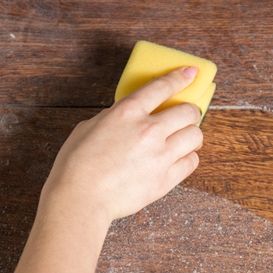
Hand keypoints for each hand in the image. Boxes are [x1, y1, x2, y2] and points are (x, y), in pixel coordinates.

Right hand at [42, 66, 203, 222]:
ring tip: (184, 140)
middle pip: (188, 112)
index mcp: (127, 112)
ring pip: (196, 136)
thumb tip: (126, 119)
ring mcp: (160, 156)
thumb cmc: (76, 165)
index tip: (191, 73)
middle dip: (189, 112)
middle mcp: (148, 130)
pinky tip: (179, 159)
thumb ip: (113, 118)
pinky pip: (191, 162)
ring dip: (192, 136)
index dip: (181, 77)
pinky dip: (188, 158)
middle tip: (185, 118)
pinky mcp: (165, 180)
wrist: (81, 198)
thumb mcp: (89, 127)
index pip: (163, 87)